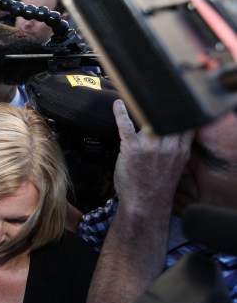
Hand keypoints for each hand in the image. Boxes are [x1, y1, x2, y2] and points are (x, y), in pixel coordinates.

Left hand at [111, 100, 193, 216]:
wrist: (145, 203)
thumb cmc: (157, 185)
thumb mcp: (175, 163)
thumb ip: (175, 145)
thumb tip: (170, 129)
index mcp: (181, 149)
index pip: (184, 122)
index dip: (176, 110)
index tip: (168, 102)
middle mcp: (168, 145)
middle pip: (167, 117)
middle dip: (160, 107)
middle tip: (150, 99)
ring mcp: (150, 146)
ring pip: (148, 119)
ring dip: (141, 109)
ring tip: (134, 99)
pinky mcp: (132, 149)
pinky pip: (125, 125)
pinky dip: (120, 113)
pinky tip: (117, 104)